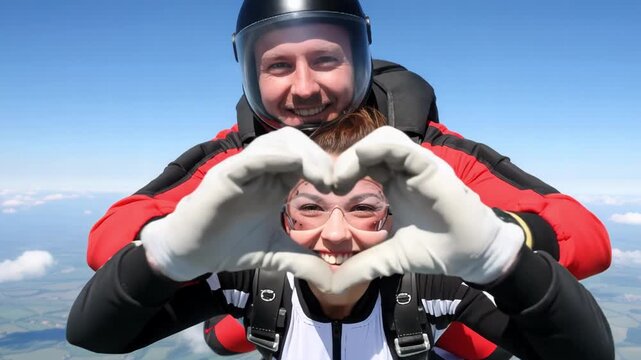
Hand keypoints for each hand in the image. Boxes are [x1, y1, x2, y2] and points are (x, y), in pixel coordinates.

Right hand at [141, 127, 334, 290]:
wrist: (192, 254)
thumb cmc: (230, 245)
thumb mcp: (276, 255)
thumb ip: (303, 261)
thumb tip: (332, 282)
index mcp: (276, 180)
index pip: (307, 157)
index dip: (327, 165)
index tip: (343, 188)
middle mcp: (261, 169)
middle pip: (296, 142)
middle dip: (320, 157)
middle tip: (335, 183)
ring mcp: (242, 169)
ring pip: (276, 142)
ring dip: (304, 154)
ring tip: (320, 179)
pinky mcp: (224, 176)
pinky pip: (251, 158)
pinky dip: (272, 156)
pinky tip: (292, 164)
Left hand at [331, 126, 523, 292]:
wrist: (473, 256)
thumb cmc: (437, 250)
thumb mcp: (391, 258)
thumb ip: (364, 264)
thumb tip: (335, 286)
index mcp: (396, 182)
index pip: (364, 161)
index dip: (343, 169)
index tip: (328, 191)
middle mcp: (407, 169)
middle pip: (371, 144)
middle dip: (346, 159)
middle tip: (331, 184)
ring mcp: (420, 166)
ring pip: (385, 137)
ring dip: (358, 152)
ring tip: (342, 179)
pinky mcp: (432, 168)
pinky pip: (403, 148)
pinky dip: (379, 149)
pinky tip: (362, 163)